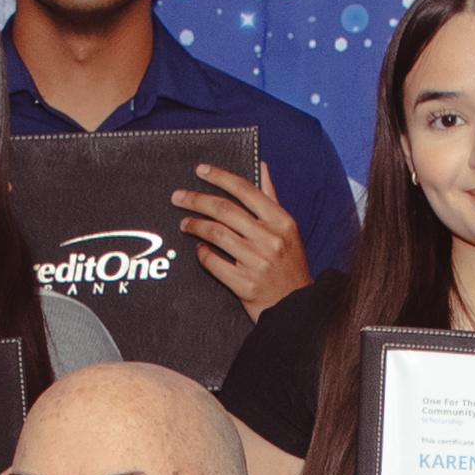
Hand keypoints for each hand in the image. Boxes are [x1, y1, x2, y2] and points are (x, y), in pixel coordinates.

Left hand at [175, 160, 306, 315]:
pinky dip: (202, 253)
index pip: (246, 190)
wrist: (296, 308)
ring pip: (216, 233)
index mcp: (281, 221)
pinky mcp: (245, 284)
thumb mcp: (287, 230)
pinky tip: (199, 249)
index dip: (220, 177)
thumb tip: (261, 166)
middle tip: (178, 197)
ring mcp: (257, 262)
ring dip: (195, 225)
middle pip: (224, 210)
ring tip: (185, 224)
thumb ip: (271, 197)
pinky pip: (213, 262)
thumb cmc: (289, 266)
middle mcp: (270, 239)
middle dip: (196, 200)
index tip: (200, 170)